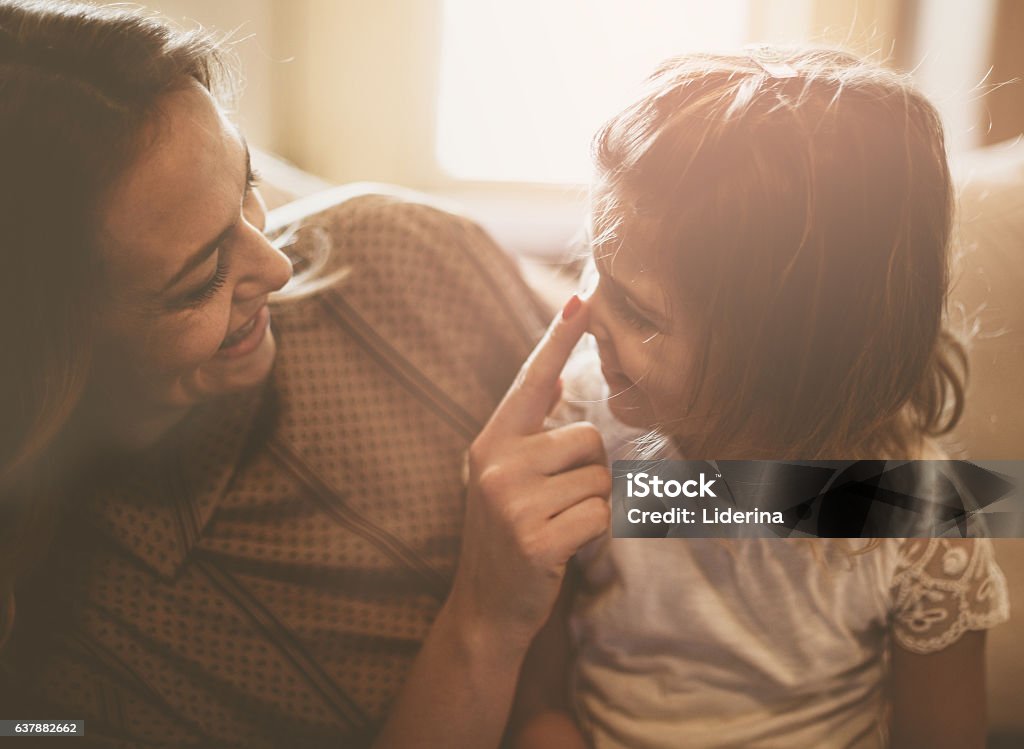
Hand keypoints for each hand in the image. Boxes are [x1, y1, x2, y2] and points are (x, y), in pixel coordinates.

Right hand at [448, 295, 611, 643]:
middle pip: (588, 439)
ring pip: (600, 481)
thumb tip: (555, 379)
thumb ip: (527, 431)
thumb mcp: (502, 477)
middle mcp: (497, 463)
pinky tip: (563, 551)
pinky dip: (595, 537)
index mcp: (492, 441)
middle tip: (560, 505)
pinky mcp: (534, 538)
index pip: (532, 380)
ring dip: (594, 508)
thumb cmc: (505, 537)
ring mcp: (512, 501)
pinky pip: (601, 518)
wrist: (484, 609)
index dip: (559, 338)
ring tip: (558, 528)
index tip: (584, 298)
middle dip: (590, 474)